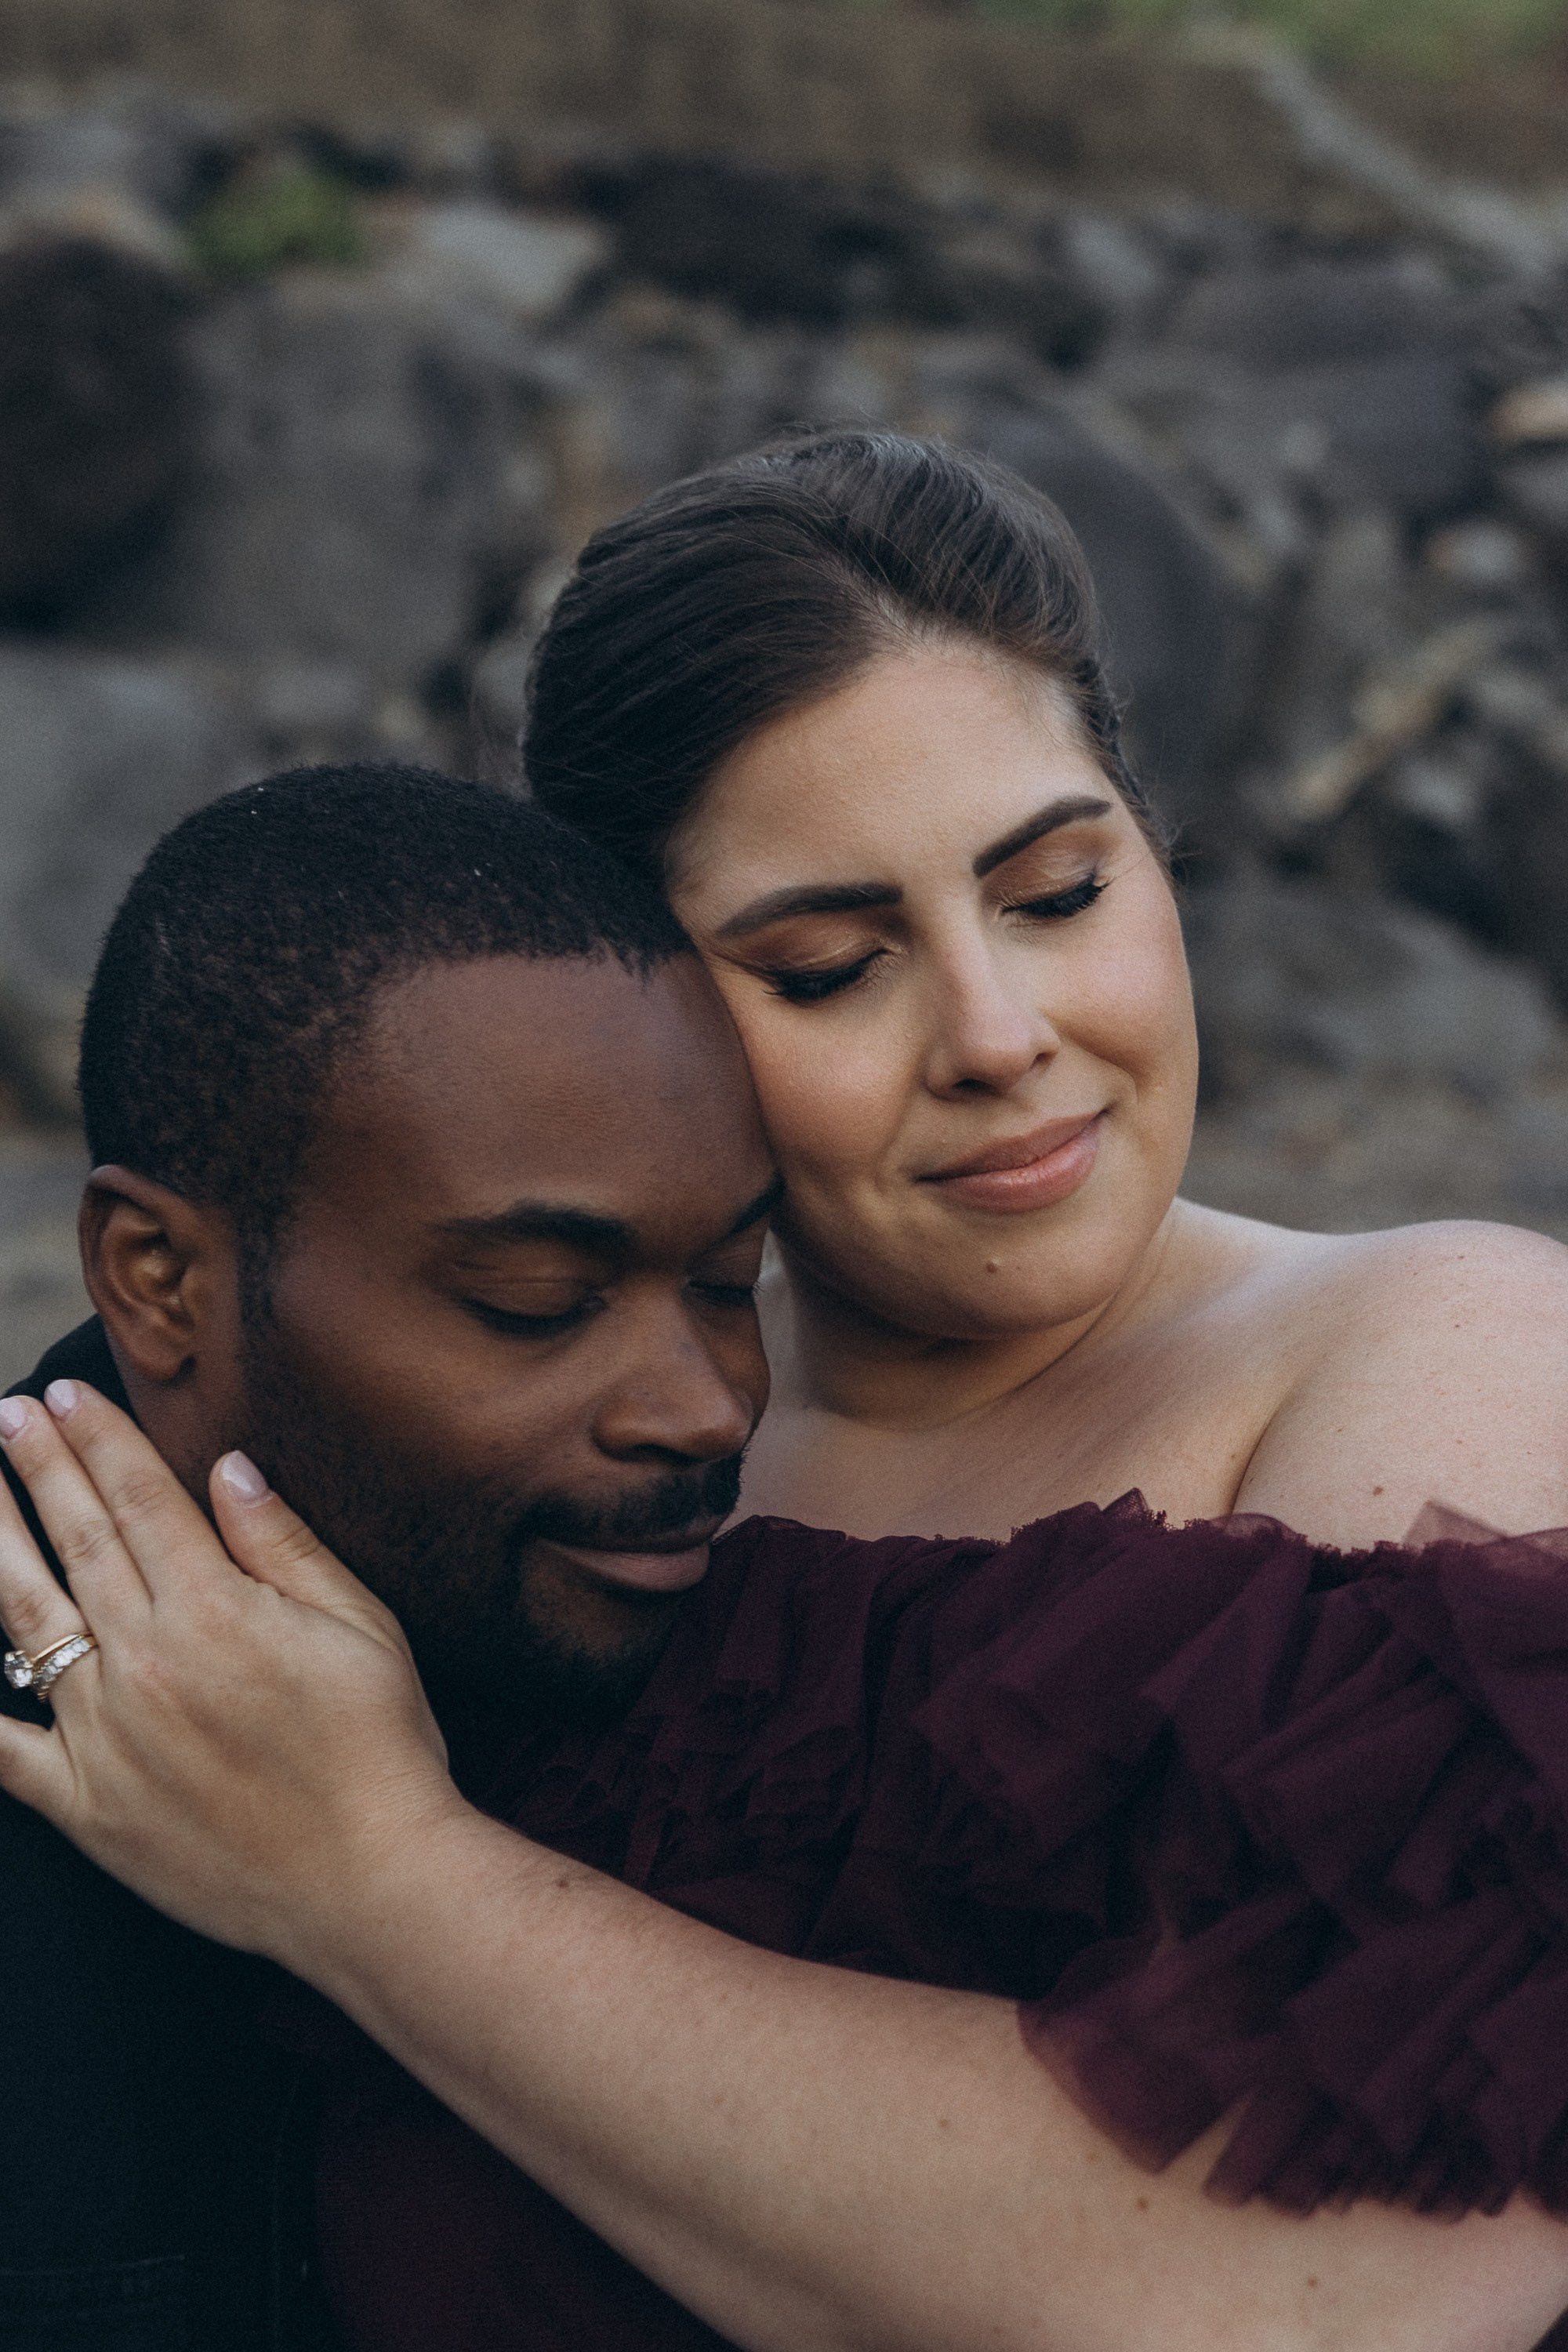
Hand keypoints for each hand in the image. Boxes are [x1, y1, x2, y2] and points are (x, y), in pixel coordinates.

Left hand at [0, 1380, 457, 1970]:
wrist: (371, 1883)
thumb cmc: (381, 1747)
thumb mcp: (361, 1626)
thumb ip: (283, 1544)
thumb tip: (226, 1467)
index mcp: (215, 1609)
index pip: (140, 1499)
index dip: (100, 1440)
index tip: (66, 1395)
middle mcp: (146, 1661)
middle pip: (78, 1541)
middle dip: (38, 1468)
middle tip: (7, 1414)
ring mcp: (106, 1735)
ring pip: (26, 1621)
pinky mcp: (88, 1806)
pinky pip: (7, 1751)